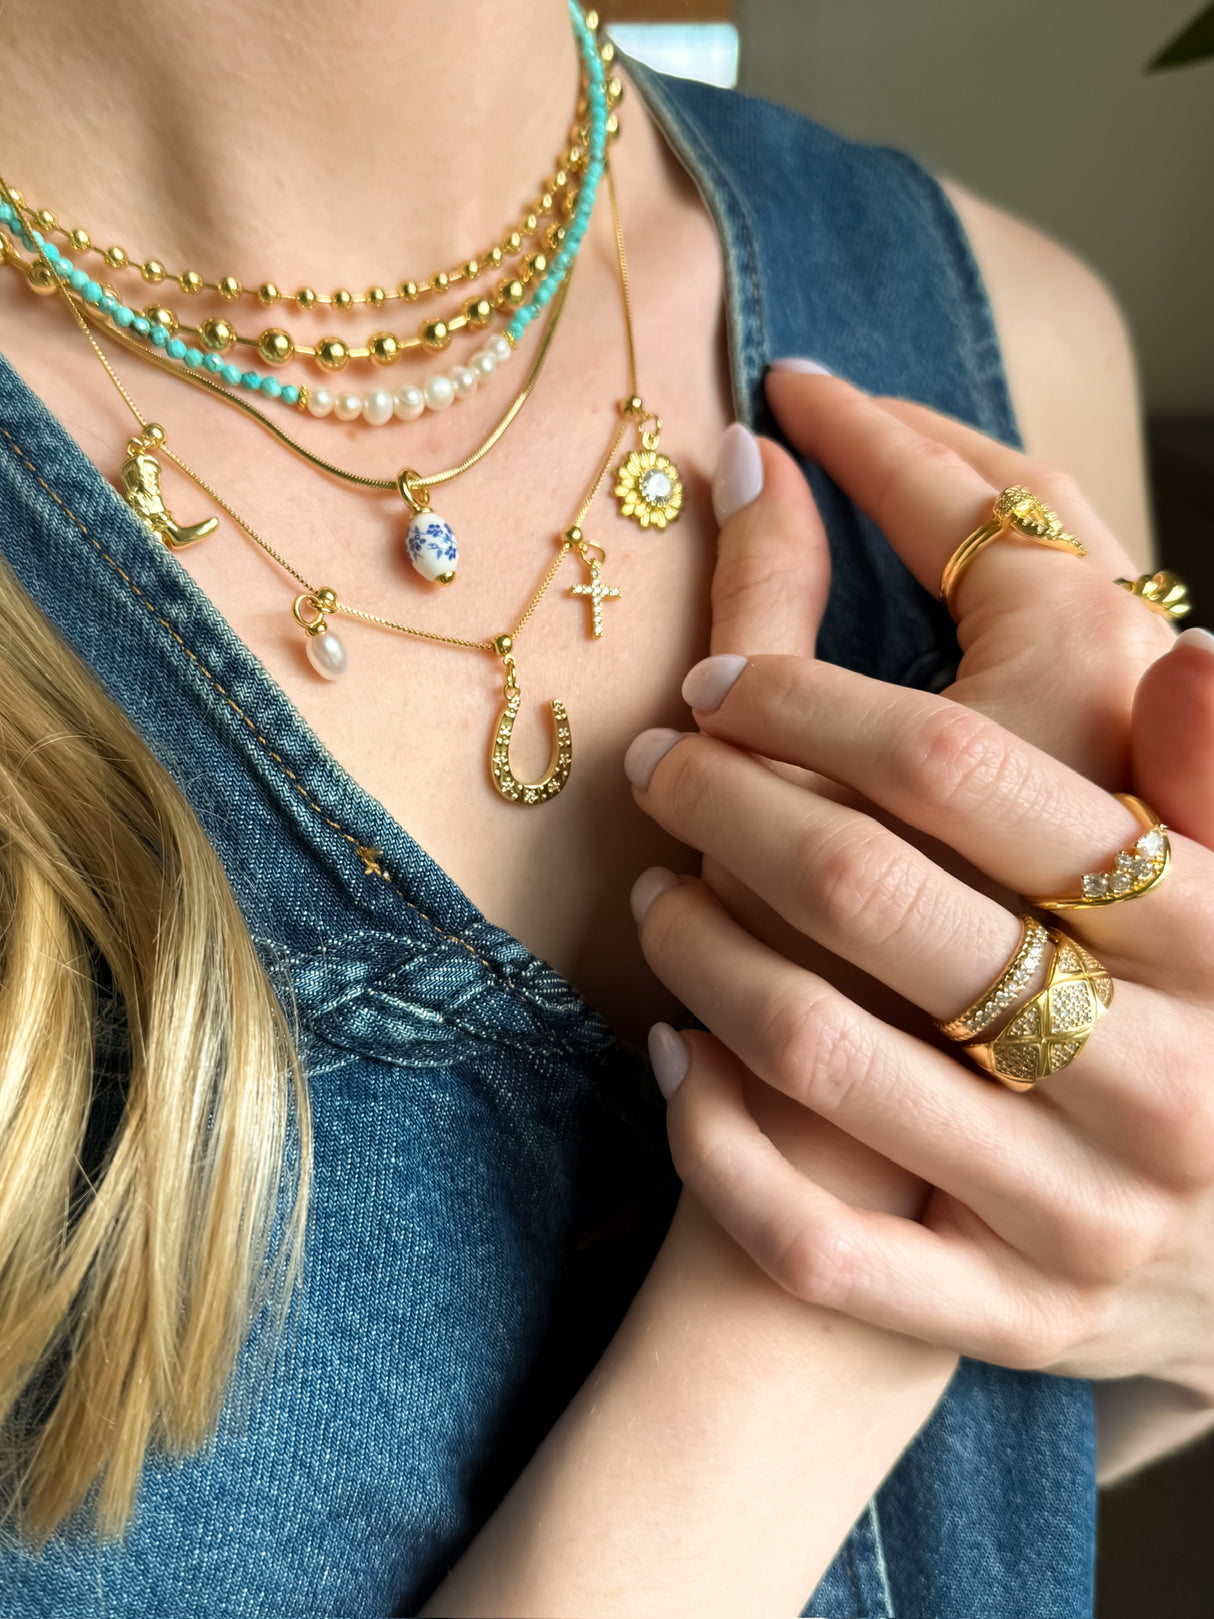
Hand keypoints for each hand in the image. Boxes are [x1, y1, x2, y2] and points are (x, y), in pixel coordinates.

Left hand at [625, 375, 1213, 1408]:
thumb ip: (1209, 776)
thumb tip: (1191, 652)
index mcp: (1209, 935)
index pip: (954, 772)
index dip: (807, 705)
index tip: (718, 680)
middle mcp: (1153, 1080)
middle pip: (859, 893)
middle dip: (720, 802)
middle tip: (654, 764)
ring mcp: (1079, 1214)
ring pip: (813, 1051)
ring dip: (695, 948)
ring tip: (652, 889)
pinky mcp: (1015, 1319)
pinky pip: (813, 1245)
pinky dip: (713, 1139)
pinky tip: (673, 1054)